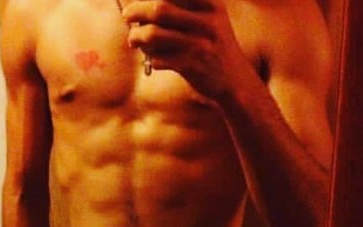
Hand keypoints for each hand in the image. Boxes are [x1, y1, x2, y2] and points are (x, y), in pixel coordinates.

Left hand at [122, 0, 246, 100]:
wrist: (235, 82)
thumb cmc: (213, 48)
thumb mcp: (209, 20)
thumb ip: (185, 8)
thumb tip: (143, 5)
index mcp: (210, 3)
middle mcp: (206, 21)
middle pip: (160, 7)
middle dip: (137, 10)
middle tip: (127, 16)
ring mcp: (199, 44)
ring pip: (154, 34)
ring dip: (137, 36)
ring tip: (133, 39)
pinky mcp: (192, 66)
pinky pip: (159, 59)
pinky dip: (151, 58)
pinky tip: (152, 59)